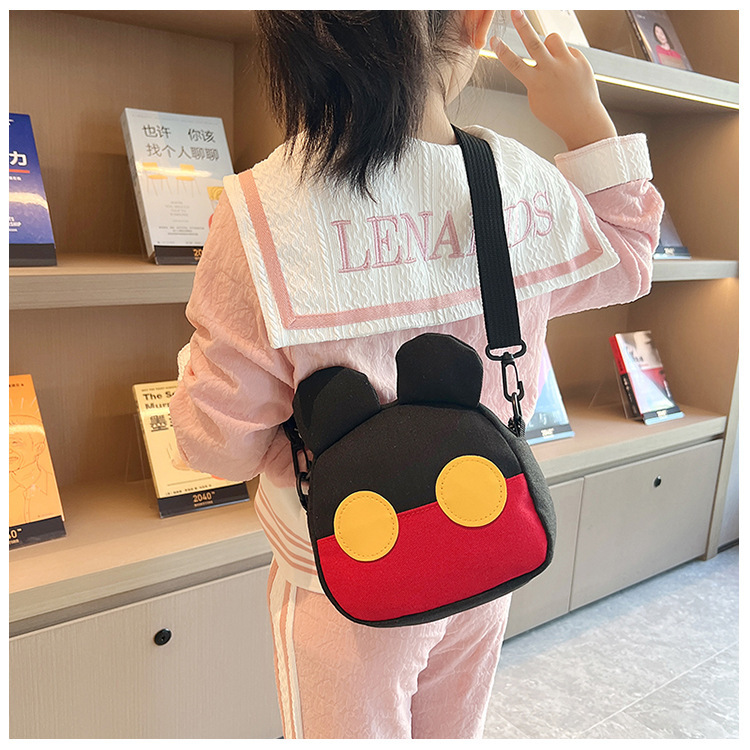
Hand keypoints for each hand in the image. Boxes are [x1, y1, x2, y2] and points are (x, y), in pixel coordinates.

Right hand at [491, 10, 616, 150]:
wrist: (583, 120)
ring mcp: (567, 64)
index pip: (514, 64)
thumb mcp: (536, 100)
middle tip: (515, 11)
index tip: (494, 40)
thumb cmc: (557, 113)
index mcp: (536, 83)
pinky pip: (567, 50)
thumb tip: (537, 59)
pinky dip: (565, 59)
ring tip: (553, 60)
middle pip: (533, 42)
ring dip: (549, 46)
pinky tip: (569, 74)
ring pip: (552, 39)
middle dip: (522, 25)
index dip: (502, 51)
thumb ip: (533, 78)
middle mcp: (551, 71)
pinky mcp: (580, 61)